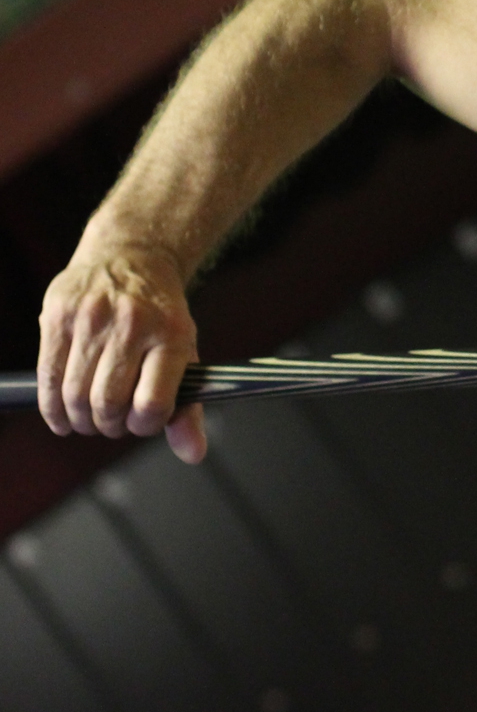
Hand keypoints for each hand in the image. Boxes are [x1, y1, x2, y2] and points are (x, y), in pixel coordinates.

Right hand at [37, 242, 206, 462]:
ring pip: (75, 395)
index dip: (143, 426)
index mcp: (172, 335)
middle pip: (108, 404)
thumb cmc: (160, 316)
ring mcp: (92, 317)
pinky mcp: (58, 314)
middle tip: (110, 425)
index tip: (140, 424)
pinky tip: (61, 418)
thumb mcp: (184, 352)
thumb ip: (188, 406)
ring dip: (80, 421)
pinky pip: (48, 376)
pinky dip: (52, 408)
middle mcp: (132, 324)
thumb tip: (193, 455)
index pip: (152, 404)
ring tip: (89, 420)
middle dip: (108, 427)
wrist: (132, 256)